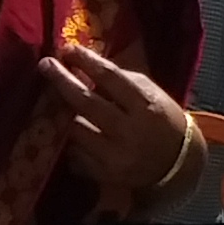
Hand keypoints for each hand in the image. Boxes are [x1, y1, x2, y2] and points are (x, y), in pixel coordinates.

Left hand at [40, 43, 198, 195]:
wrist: (178, 164)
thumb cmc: (161, 120)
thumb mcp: (150, 94)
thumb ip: (120, 80)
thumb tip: (82, 63)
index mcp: (146, 105)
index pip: (110, 77)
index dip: (86, 61)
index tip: (67, 50)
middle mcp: (130, 131)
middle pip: (87, 102)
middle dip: (62, 81)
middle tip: (45, 64)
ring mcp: (116, 155)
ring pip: (75, 129)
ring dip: (63, 114)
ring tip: (56, 102)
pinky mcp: (104, 175)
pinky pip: (75, 154)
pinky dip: (70, 142)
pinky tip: (71, 134)